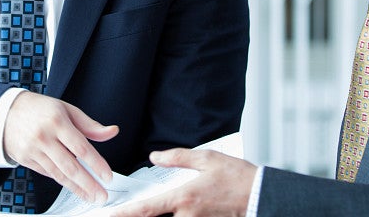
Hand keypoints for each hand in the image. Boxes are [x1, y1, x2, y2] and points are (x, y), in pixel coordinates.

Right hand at [3, 91, 118, 203]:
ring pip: (58, 174)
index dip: (96, 164)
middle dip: (88, 184)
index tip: (107, 176)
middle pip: (70, 166)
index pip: (81, 147)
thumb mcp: (67, 109)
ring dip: (77, 188)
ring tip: (91, 196)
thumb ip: (90, 125)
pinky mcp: (26, 160)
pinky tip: (73, 187)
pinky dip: (62, 181)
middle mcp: (44, 137)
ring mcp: (33, 150)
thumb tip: (112, 132)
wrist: (7, 113)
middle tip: (102, 195)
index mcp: (57, 121)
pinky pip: (47, 174)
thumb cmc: (41, 109)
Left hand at [112, 148, 256, 216]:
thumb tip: (155, 157)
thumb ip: (178, 158)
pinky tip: (164, 211)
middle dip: (136, 216)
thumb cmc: (236, 176)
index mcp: (184, 197)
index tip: (109, 215)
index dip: (124, 214)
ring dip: (153, 216)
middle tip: (115, 214)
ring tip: (138, 210)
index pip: (146, 209)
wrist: (259, 196)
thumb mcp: (206, 159)